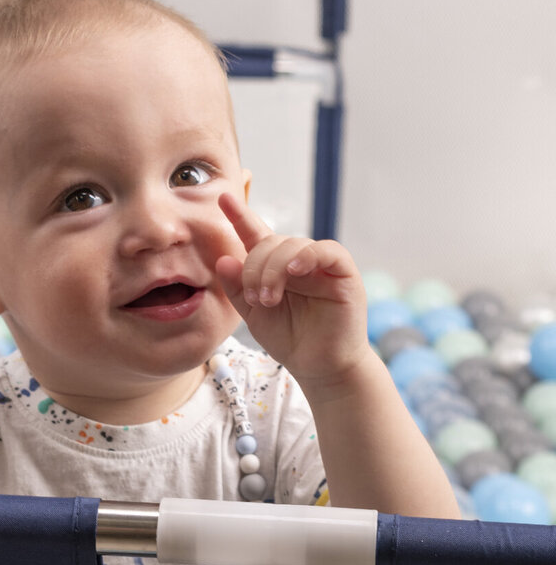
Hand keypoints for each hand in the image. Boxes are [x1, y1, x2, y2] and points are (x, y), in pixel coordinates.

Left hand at [214, 191, 369, 385]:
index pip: (255, 234)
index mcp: (275, 267)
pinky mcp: (343, 272)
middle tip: (252, 297)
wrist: (320, 367)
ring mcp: (321, 265)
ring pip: (293, 245)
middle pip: (271, 241)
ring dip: (272, 270)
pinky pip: (326, 250)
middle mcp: (297, 261)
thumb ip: (237, 288)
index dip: (240, 215)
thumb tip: (223, 259)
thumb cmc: (289, 339)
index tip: (222, 197)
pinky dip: (306, 256)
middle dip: (254, 266)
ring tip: (267, 299)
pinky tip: (293, 271)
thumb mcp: (253, 315)